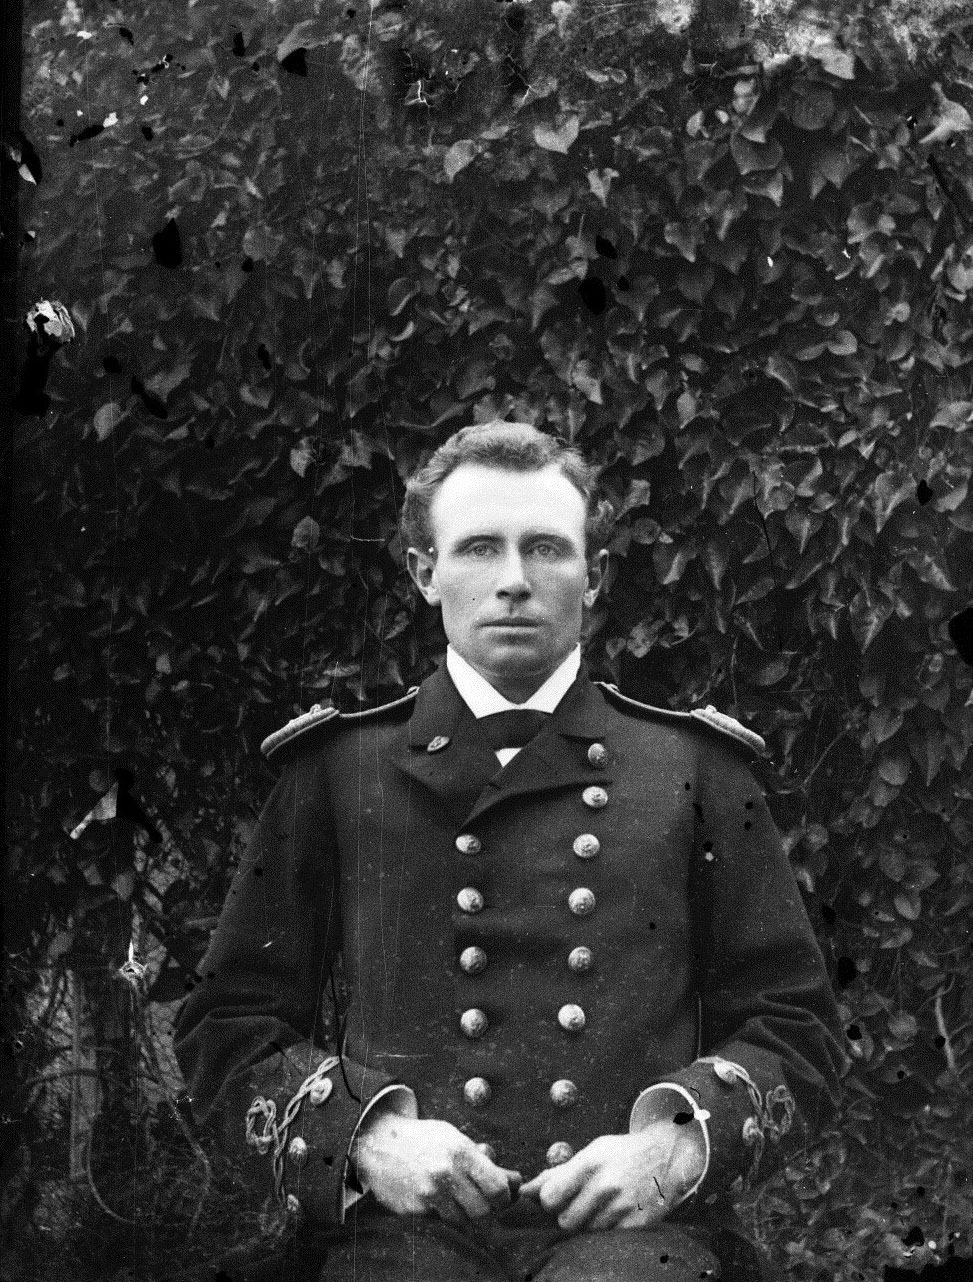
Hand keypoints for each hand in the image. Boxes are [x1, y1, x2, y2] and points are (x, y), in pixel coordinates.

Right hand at [350, 1112, 521, 1226]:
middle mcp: (445, 1174)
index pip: (497, 1189)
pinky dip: (444, 1214)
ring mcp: (428, 1195)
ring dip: (466, 1214)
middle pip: (483, 1211)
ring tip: (460, 1198)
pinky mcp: (414, 1210)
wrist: (379, 1143)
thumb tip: (515, 1182)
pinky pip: (440, 1221)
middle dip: (489, 1208)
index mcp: (460, 1152)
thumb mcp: (456, 1138)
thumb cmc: (424, 1139)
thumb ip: (483, 1160)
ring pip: (463, 1221)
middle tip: (486, 1200)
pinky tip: (438, 1199)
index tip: (504, 1194)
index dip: (506, 1196)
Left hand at [519, 1121, 705, 1231]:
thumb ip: (557, 1173)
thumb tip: (524, 1191)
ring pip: (585, 1232)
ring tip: (601, 1206)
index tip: (557, 1197)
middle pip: (565, 1221)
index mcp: (590, 1162)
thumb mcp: (591, 1152)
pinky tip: (615, 1214)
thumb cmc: (621, 1153)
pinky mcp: (637, 1225)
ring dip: (588, 1224)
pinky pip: (606, 1239)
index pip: (550, 1197)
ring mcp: (623, 1207)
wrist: (668, 1156)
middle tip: (580, 1203)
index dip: (549, 1201)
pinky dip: (606, 1230)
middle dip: (568, 1215)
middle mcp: (606, 1185)